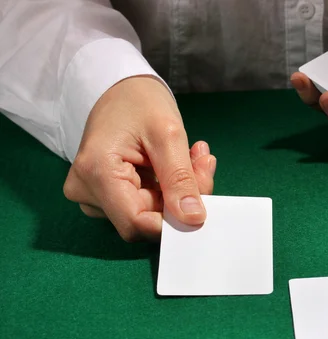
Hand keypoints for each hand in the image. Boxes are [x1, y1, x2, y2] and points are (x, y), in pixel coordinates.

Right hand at [63, 75, 215, 241]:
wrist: (120, 88)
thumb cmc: (139, 101)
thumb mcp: (168, 134)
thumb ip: (181, 178)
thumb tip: (193, 219)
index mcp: (96, 173)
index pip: (136, 223)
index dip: (173, 221)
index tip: (203, 197)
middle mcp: (87, 191)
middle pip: (144, 218)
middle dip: (181, 198)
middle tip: (203, 162)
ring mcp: (94, 194)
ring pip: (149, 212)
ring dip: (179, 190)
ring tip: (194, 156)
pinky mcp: (106, 194)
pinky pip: (145, 204)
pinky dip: (169, 188)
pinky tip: (181, 162)